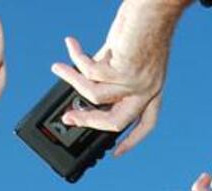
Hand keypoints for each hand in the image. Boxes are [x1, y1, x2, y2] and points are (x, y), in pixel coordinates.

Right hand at [51, 0, 190, 155]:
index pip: (146, 124)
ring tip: (58, 68)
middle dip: (89, 122)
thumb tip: (82, 83)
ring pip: (95, 97)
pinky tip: (71, 45)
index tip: (117, 153)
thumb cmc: (141, 23)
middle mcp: (148, 90)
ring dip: (72, 81)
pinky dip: (76, 59)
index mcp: (153, 89)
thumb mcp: (125, 56)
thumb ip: (109, 73)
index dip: (132, 141)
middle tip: (69, 117)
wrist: (153, 5)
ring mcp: (138, 82)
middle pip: (116, 123)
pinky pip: (90, 73)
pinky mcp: (125, 70)